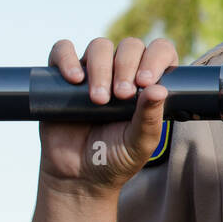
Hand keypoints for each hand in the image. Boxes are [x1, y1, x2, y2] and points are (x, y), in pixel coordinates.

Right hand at [38, 36, 178, 196]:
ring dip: (101, 67)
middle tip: (121, 96)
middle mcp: (123, 71)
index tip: (145, 82)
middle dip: (126, 66)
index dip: (156, 58)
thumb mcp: (140, 142)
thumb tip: (159, 89)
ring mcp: (93, 72)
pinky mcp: (62, 77)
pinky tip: (74, 79)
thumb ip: (151, 118)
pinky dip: (67, 58)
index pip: (160, 51)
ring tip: (99, 99)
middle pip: (129, 46)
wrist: (78, 176)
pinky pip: (62, 50)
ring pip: (99, 46)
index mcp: (149, 83)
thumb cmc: (117, 158)